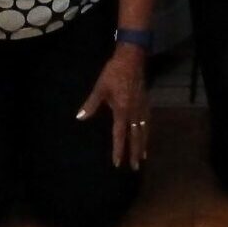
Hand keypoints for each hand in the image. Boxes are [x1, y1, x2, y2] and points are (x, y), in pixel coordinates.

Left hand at [76, 45, 150, 168]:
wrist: (132, 59)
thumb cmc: (113, 73)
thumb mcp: (100, 88)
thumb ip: (91, 104)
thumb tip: (80, 117)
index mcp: (121, 111)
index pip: (120, 135)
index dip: (118, 150)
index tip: (118, 163)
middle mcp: (133, 112)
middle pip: (135, 137)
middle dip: (134, 153)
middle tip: (135, 167)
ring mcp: (141, 107)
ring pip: (144, 130)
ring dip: (143, 144)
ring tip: (143, 156)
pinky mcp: (146, 101)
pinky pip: (148, 121)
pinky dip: (148, 131)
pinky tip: (147, 134)